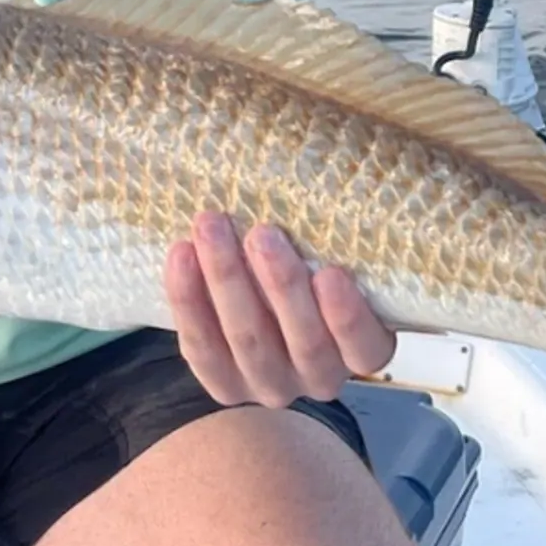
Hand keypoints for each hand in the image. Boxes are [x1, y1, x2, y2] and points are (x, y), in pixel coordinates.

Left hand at [165, 210, 396, 406]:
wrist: (262, 310)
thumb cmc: (313, 265)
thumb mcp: (333, 252)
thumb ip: (334, 235)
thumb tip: (335, 161)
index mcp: (360, 349)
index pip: (364, 346)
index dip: (347, 316)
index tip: (332, 272)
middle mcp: (320, 376)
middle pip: (303, 342)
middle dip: (279, 286)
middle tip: (262, 233)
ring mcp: (270, 384)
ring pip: (248, 342)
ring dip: (228, 281)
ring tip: (211, 228)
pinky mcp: (224, 384)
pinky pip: (202, 348)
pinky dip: (189, 301)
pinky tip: (181, 256)